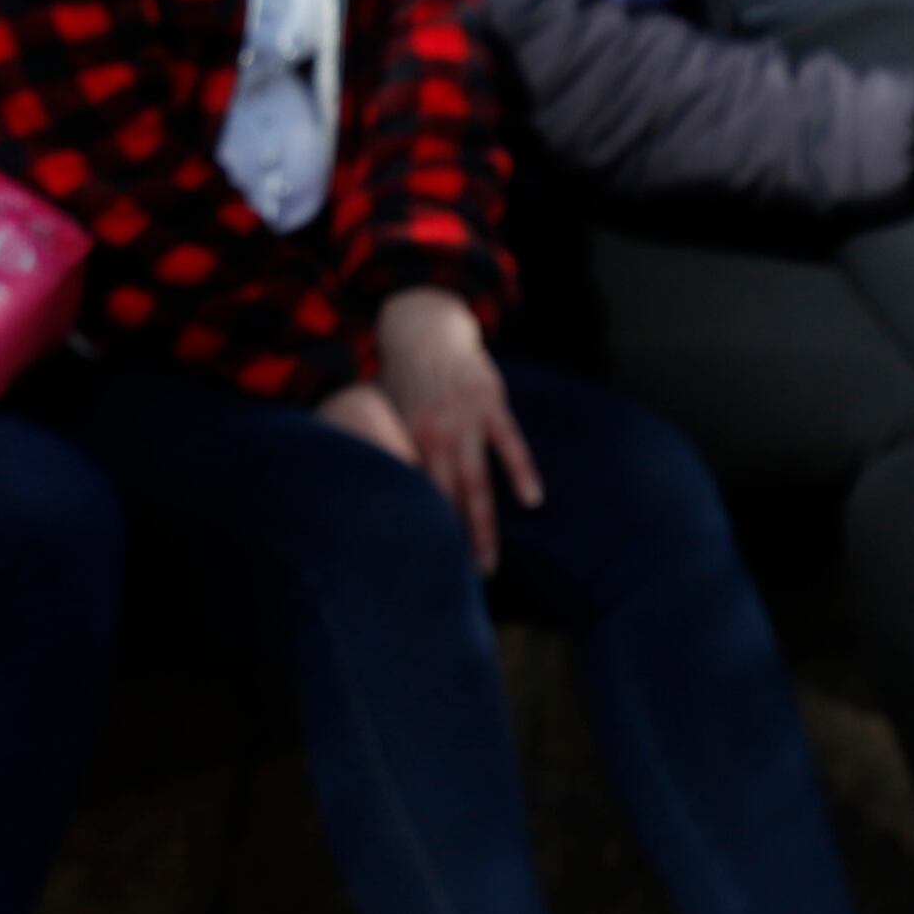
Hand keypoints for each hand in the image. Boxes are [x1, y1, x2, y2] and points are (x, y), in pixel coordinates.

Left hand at [366, 288, 542, 571]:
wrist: (423, 328)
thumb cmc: (402, 377)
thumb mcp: (385, 414)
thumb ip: (388, 451)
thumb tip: (380, 492)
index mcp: (405, 441)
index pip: (411, 496)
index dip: (416, 529)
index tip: (419, 567)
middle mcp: (432, 436)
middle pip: (443, 501)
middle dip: (449, 543)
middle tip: (456, 585)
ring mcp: (463, 421)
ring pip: (475, 484)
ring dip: (481, 526)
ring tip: (487, 563)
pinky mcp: (490, 405)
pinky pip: (509, 444)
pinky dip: (521, 471)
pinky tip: (532, 499)